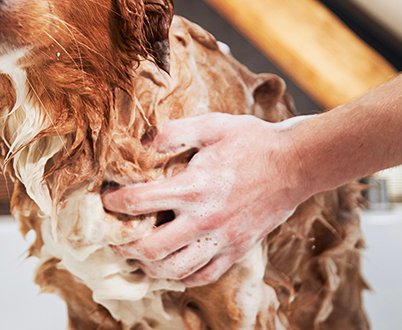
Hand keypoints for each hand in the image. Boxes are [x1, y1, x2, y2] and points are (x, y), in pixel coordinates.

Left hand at [101, 114, 308, 286]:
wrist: (296, 163)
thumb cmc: (252, 141)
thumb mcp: (211, 125)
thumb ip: (173, 132)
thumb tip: (141, 141)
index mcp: (194, 187)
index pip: (140, 202)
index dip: (115, 202)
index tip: (106, 199)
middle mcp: (205, 219)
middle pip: (152, 248)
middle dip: (124, 244)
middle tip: (113, 236)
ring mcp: (222, 239)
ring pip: (175, 270)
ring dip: (149, 265)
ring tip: (137, 253)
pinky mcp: (237, 250)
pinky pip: (203, 276)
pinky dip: (181, 276)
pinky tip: (170, 264)